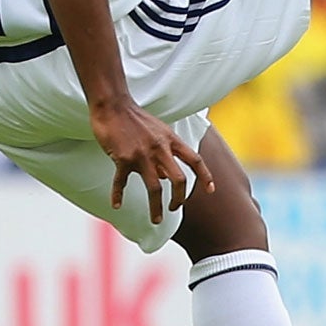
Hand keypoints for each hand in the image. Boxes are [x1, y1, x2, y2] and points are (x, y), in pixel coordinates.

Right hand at [92, 100, 211, 225]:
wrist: (113, 105)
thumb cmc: (136, 119)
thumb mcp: (159, 131)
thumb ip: (166, 152)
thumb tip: (169, 177)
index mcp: (172, 140)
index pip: (196, 160)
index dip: (206, 176)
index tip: (211, 190)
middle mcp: (160, 149)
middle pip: (179, 179)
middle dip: (179, 198)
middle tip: (174, 209)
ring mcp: (142, 155)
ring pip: (155, 187)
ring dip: (156, 207)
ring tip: (156, 220)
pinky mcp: (122, 158)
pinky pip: (121, 182)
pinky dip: (118, 195)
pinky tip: (116, 205)